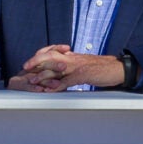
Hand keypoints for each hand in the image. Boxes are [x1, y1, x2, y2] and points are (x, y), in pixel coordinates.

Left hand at [9, 45, 123, 91]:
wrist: (117, 69)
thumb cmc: (101, 69)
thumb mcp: (83, 66)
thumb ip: (70, 69)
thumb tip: (59, 76)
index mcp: (71, 57)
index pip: (51, 53)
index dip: (39, 56)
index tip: (28, 64)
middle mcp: (72, 59)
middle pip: (50, 56)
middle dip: (36, 61)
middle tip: (25, 68)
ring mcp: (78, 66)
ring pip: (56, 68)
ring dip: (44, 75)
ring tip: (33, 82)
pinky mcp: (84, 75)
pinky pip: (68, 80)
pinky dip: (58, 86)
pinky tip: (51, 90)